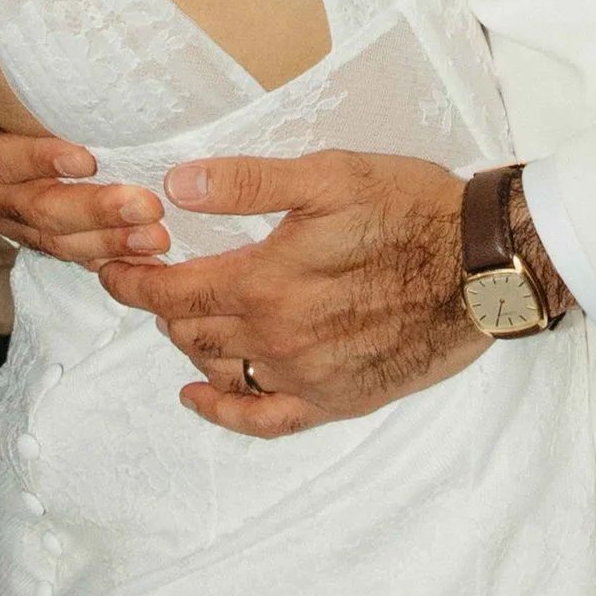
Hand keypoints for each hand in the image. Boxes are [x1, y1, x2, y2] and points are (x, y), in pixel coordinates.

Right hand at [0, 3, 166, 268]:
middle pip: (35, 209)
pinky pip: (72, 256)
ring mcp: (14, 220)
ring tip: (154, 235)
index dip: (38, 158)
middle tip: (142, 205)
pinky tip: (147, 258)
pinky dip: (109, 259)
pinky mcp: (40, 235)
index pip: (0, 159)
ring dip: (107, 241)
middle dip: (89, 210)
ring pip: (58, 240)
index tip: (86, 155)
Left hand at [98, 148, 483, 437]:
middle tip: (152, 281)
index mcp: (266, 283)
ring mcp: (307, 378)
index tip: (111, 269)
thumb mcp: (329, 176)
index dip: (132, 282)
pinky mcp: (337, 401)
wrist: (485, 266)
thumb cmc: (411, 210)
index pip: (172, 292)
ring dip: (191, 345)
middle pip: (189, 332)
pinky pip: (265, 420)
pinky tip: (201, 396)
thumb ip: (248, 182)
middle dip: (162, 307)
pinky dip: (225, 412)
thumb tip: (176, 184)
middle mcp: (278, 341)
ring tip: (184, 318)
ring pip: (220, 371)